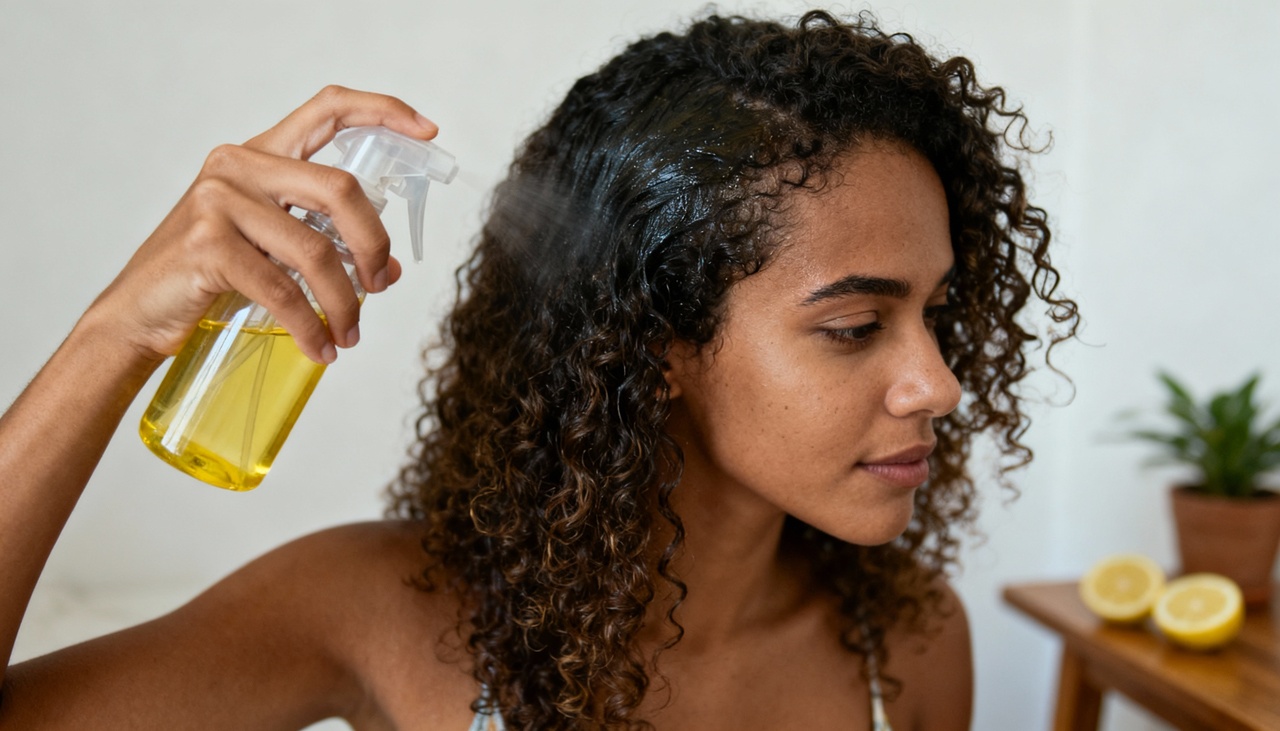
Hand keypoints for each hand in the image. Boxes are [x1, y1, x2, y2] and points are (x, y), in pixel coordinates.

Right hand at [88, 85, 438, 363]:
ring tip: (348, 336)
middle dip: (373, 244)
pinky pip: (282, 290)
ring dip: (345, 303)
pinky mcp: (206, 243)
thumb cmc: (206, 277)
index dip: (383, 113)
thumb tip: (390, 271)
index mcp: (258, 155)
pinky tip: (320, 349)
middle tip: (380, 287)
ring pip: (316, 250)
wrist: (136, 315)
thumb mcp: (270, 250)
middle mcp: (237, 165)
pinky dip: (310, 327)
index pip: (328, 110)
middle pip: (341, 189)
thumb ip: (324, 245)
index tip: (427, 134)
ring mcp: (218, 201)